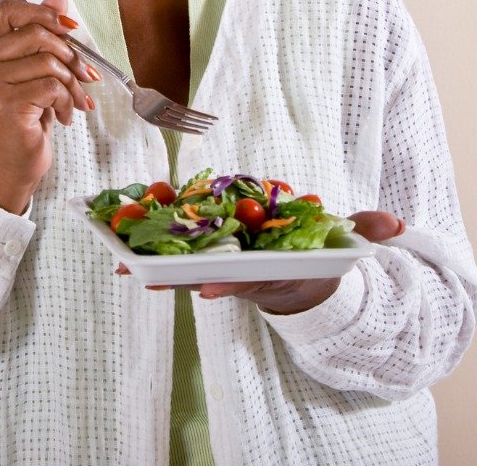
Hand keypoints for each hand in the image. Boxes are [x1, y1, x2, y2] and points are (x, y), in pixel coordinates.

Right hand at [0, 0, 95, 213]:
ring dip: (72, 83)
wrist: (10, 165)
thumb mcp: (30, 70)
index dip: (42, 11)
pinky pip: (52, 87)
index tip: (69, 28)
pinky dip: (68, 102)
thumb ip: (39, 31)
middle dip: (69, 54)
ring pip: (48, 61)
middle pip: (36, 33)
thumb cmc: (21, 116)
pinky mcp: (4, 104)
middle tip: (83, 75)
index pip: (7, 8)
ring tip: (74, 101)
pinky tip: (66, 116)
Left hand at [117, 211, 405, 314]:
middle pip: (206, 277)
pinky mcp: (206, 257)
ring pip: (184, 269)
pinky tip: (122, 246)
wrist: (301, 278)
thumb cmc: (318, 258)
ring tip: (120, 265)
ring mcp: (222, 269)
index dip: (232, 285)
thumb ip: (366, 230)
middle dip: (177, 278)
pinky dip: (151, 250)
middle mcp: (242, 275)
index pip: (251, 279)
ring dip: (153, 267)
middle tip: (144, 279)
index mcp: (272, 272)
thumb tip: (393, 223)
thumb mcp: (343, 246)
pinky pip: (176, 253)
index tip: (212, 289)